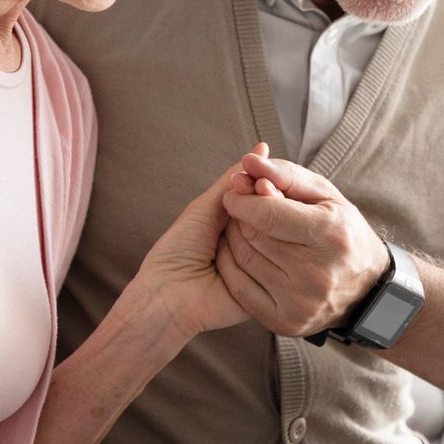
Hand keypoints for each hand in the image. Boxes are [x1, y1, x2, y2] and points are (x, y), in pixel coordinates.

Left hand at [133, 155, 260, 338]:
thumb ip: (237, 179)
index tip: (261, 184)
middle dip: (256, 212)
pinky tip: (226, 266)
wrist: (166, 295)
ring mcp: (267, 268)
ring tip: (218, 249)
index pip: (269, 197)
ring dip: (247, 239)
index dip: (267, 189)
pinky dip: (250, 262)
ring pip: (276, 240)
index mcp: (246, 221)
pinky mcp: (271, 293)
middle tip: (229, 223)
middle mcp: (259, 243)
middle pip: (276, 216)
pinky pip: (274, 268)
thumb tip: (263, 148)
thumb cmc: (179, 250)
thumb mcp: (209, 206)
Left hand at [218, 152, 390, 337]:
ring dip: (234, 237)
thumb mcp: (326, 196)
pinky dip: (232, 265)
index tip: (236, 189)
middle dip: (241, 215)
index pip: (268, 213)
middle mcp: (317, 272)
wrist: (367, 290)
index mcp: (331, 234)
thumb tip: (248, 161)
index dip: (243, 198)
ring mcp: (300, 301)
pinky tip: (241, 253)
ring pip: (244, 258)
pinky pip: (240, 287)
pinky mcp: (286, 322)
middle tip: (244, 207)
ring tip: (246, 228)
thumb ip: (286, 175)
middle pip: (253, 234)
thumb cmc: (343, 232)